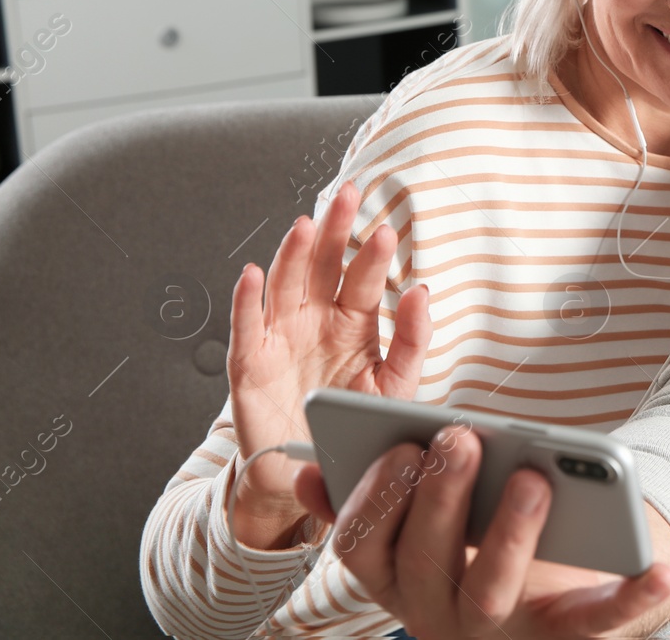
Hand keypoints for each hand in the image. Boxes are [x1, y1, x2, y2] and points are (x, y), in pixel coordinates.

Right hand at [227, 181, 432, 547]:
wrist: (309, 474)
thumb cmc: (351, 423)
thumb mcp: (395, 384)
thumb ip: (412, 340)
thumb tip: (423, 291)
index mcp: (353, 323)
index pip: (364, 279)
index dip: (374, 256)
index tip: (388, 231)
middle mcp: (315, 321)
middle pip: (323, 266)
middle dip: (333, 230)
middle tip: (346, 196)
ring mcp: (281, 337)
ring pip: (286, 285)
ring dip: (293, 255)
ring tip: (306, 225)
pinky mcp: (250, 364)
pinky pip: (247, 327)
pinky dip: (247, 300)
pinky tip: (252, 274)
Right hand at [293, 423, 669, 638]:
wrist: (552, 602)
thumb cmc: (474, 543)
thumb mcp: (420, 525)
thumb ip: (369, 496)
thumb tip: (306, 472)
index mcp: (397, 577)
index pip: (361, 548)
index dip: (374, 499)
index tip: (400, 444)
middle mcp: (437, 613)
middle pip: (428, 561)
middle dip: (443, 497)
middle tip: (464, 437)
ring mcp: (500, 630)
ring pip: (493, 590)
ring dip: (512, 533)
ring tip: (536, 478)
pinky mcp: (562, 636)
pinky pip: (597, 622)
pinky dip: (633, 596)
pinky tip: (664, 566)